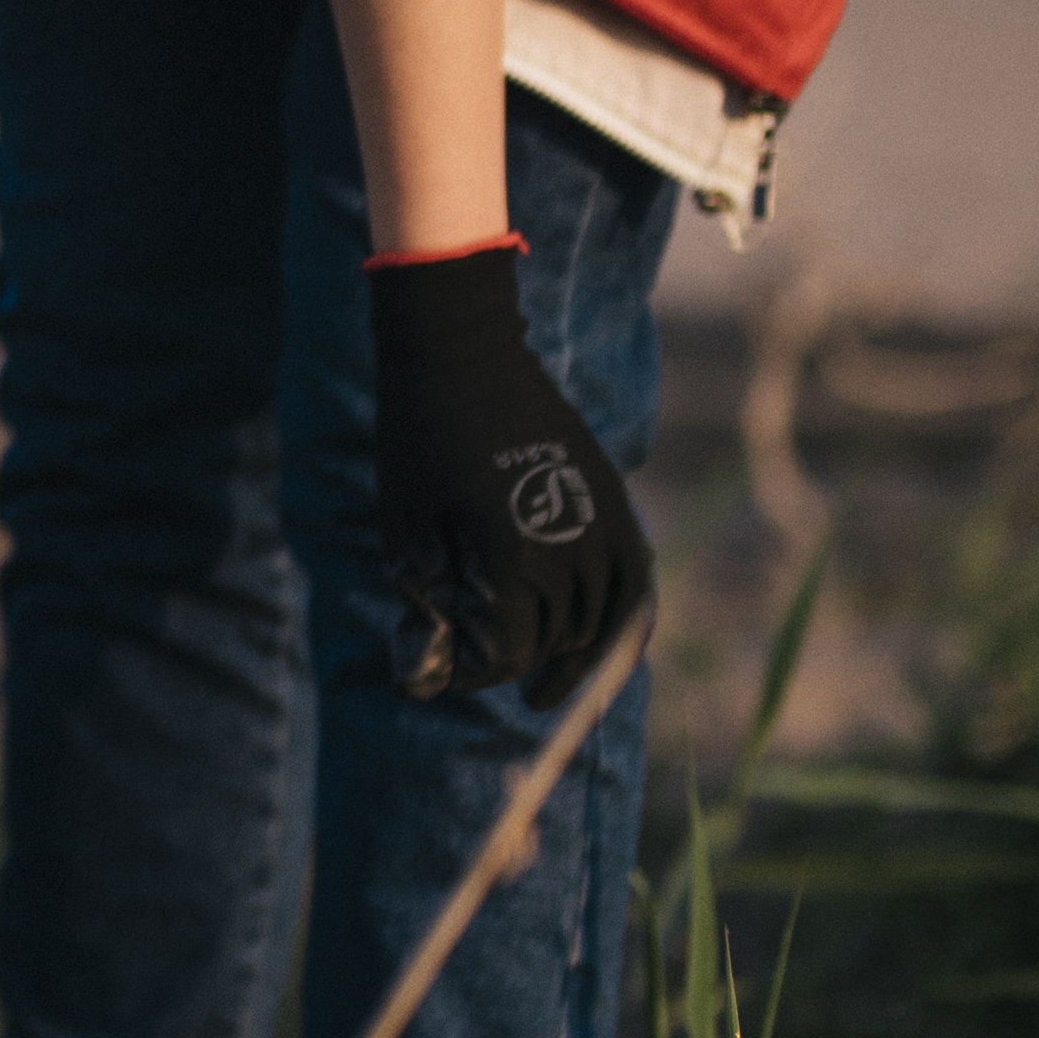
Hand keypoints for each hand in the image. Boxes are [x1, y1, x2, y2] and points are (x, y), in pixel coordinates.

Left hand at [368, 248, 650, 701]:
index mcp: (514, 557)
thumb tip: (427, 667)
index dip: (475, 671)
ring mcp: (602, 519)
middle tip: (483, 675)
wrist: (462, 349)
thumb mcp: (404, 522)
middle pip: (555, 638)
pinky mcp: (614, 497)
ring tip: (547, 688)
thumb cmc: (419, 434)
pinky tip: (602, 642)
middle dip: (516, 663)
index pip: (507, 647)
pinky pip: (635, 577)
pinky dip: (624, 620)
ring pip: (607, 619)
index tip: (443, 676)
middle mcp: (571, 546)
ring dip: (581, 659)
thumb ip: (424, 595)